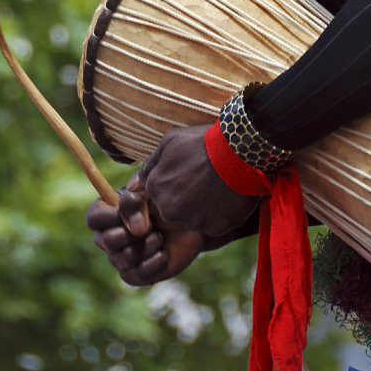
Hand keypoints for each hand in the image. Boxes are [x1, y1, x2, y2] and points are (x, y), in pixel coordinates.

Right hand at [86, 180, 203, 285]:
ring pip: (124, 257)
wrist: (190, 224)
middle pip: (107, 240)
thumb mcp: (153, 192)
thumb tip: (133, 223)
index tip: (135, 209)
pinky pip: (137, 275)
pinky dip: (155, 262)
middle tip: (153, 223)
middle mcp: (108, 236)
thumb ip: (137, 199)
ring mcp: (120, 257)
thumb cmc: (167, 202)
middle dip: (134, 231)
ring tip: (161, 236)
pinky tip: (165, 253)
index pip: (94, 218)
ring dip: (149, 244)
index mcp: (108, 212)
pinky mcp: (134, 274)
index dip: (113, 215)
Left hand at [140, 125, 260, 237]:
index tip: (191, 171)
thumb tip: (132, 186)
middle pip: (176, 208)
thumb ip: (150, 165)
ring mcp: (192, 221)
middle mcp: (169, 210)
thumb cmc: (203, 142)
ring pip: (195, 218)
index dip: (177, 181)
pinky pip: (216, 224)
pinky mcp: (214, 229)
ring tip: (220, 186)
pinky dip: (222, 215)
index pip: (160, 193)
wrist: (238, 152)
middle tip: (206, 179)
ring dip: (205, 207)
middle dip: (188, 197)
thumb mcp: (170, 142)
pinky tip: (229, 196)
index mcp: (157, 188)